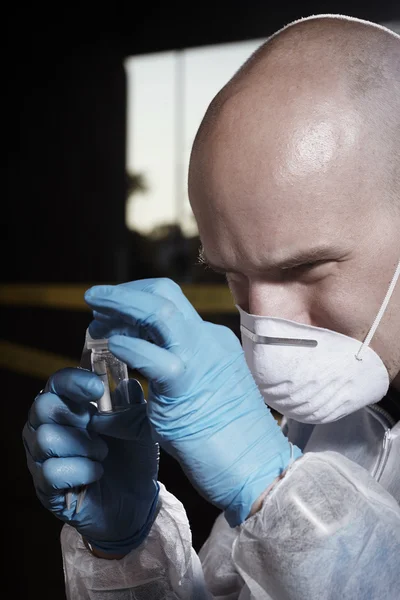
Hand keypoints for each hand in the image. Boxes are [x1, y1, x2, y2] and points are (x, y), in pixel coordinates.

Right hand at [23, 368, 158, 554]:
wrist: (138, 501)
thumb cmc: (133, 456)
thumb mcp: (139, 423)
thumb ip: (131, 400)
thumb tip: (126, 382)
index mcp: (68, 407)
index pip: (55, 383)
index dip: (73, 381)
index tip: (97, 388)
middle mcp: (47, 428)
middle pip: (42, 407)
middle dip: (74, 414)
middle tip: (98, 427)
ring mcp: (42, 459)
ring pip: (45, 438)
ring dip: (82, 445)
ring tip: (102, 453)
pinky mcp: (45, 489)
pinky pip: (51, 471)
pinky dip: (81, 470)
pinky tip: (97, 472)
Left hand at [85, 278, 301, 526]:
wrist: (257, 468)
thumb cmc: (222, 443)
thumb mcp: (184, 406)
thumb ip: (147, 399)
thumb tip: (107, 409)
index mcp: (208, 342)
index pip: (168, 304)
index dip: (133, 301)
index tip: (108, 315)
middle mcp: (207, 340)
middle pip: (164, 293)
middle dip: (124, 292)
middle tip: (95, 301)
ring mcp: (202, 358)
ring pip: (160, 309)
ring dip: (121, 303)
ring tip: (94, 315)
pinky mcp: (189, 386)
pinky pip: (156, 357)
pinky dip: (130, 347)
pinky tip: (113, 348)